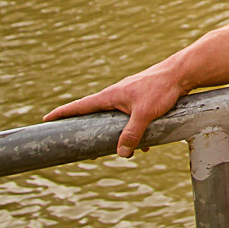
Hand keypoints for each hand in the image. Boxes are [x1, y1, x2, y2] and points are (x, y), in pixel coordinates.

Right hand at [44, 62, 187, 158]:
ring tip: (119, 149)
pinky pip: (131, 118)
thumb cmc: (161, 89)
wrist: (181, 73)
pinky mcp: (141, 99)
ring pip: (115, 119)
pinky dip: (134, 131)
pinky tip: (147, 143)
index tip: (46, 120)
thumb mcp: (144, 114)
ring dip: (116, 134)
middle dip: (88, 129)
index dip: (62, 113)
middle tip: (78, 142)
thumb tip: (122, 154)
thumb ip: (132, 134)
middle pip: (95, 115)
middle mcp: (116, 95)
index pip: (80, 106)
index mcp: (110, 96)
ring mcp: (128, 97)